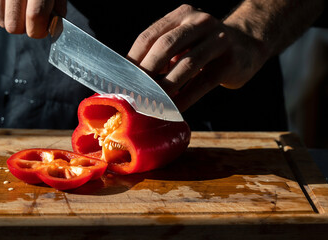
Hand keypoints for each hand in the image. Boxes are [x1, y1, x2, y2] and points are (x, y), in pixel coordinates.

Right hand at [0, 0, 66, 37]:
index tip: (41, 30)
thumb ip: (57, 4)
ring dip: (11, 19)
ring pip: (0, 20)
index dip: (39, 30)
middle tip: (29, 18)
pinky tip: (6, 3)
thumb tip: (53, 25)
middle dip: (24, 28)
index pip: (35, 16)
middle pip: (14, 25)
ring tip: (18, 8)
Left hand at [127, 4, 268, 111]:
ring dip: (165, 86)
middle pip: (165, 46)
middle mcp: (199, 22)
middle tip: (132, 92)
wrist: (247, 46)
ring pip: (186, 64)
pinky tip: (174, 109)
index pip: (149, 36)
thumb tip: (131, 81)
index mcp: (181, 16)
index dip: (133, 59)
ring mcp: (218, 40)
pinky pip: (204, 82)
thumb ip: (161, 54)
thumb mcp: (182, 42)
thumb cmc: (204, 48)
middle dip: (146, 71)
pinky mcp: (230, 61)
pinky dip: (186, 97)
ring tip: (151, 103)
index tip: (121, 80)